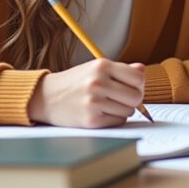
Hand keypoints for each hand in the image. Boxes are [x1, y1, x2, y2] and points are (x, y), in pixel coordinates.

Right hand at [28, 59, 145, 127]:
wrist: (46, 97)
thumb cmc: (75, 82)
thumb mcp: (95, 68)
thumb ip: (121, 70)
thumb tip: (142, 71)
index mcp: (101, 65)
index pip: (138, 77)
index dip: (139, 84)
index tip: (131, 87)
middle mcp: (98, 82)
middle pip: (136, 96)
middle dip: (133, 100)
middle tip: (122, 98)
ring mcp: (94, 102)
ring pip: (129, 111)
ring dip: (123, 110)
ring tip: (108, 105)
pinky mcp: (91, 120)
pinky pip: (118, 122)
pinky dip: (114, 119)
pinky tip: (101, 113)